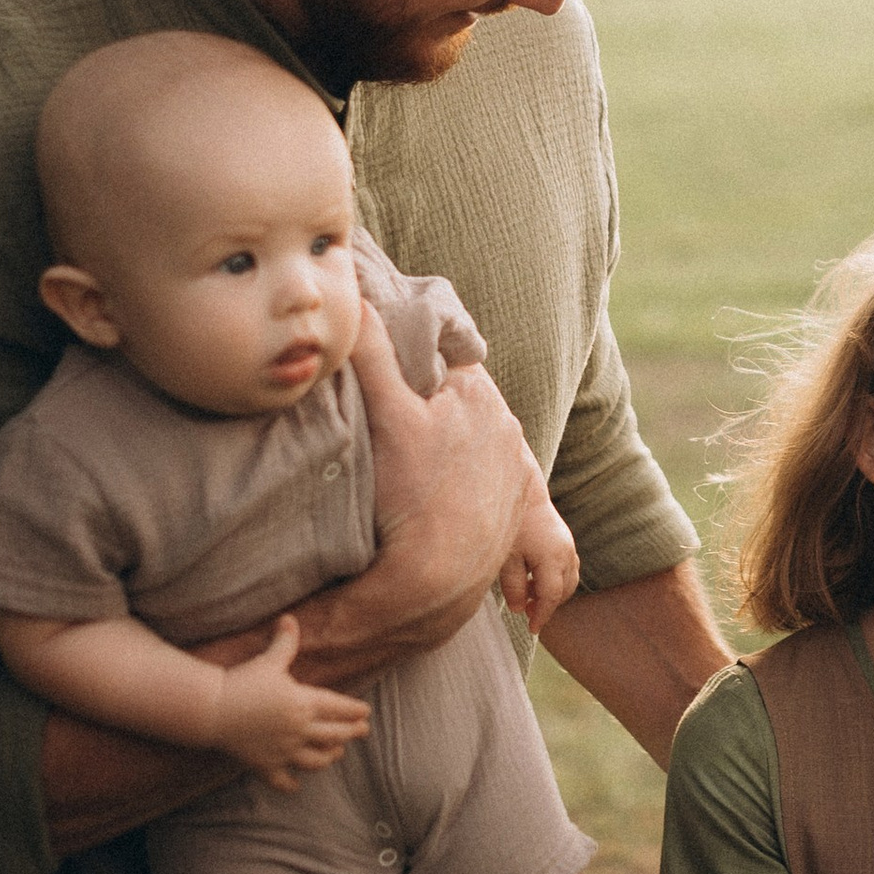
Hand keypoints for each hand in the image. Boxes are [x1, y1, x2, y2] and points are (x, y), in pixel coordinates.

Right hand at [213, 617, 372, 787]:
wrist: (213, 710)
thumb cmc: (243, 682)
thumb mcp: (268, 661)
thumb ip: (284, 643)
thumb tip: (289, 619)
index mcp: (304, 704)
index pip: (339, 709)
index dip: (354, 711)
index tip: (366, 712)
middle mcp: (299, 731)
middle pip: (334, 735)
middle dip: (351, 733)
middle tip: (362, 731)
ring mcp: (284, 751)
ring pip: (316, 761)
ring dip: (329, 757)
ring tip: (336, 754)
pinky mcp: (266, 766)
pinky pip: (283, 781)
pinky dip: (291, 785)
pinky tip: (296, 786)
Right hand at [320, 319, 537, 671]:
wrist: (439, 579)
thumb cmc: (413, 493)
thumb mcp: (385, 415)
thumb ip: (371, 352)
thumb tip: (359, 294)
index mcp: (478, 394)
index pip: (444, 359)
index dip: (413, 365)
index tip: (388, 378)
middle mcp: (506, 426)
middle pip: (459, 402)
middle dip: (430, 406)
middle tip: (392, 425)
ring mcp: (514, 470)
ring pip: (475, 442)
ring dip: (449, 447)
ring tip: (411, 466)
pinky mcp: (515, 510)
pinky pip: (487, 482)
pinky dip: (466, 484)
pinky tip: (438, 496)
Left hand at [500, 488, 579, 634]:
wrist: (520, 487)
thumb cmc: (511, 522)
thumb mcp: (506, 557)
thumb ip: (513, 585)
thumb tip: (518, 609)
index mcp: (552, 558)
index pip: (551, 596)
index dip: (541, 615)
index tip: (531, 629)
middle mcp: (566, 552)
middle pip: (564, 591)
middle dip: (548, 605)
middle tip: (527, 612)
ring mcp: (568, 545)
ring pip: (569, 580)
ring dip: (553, 592)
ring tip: (528, 595)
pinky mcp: (565, 539)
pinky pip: (568, 567)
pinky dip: (556, 579)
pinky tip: (535, 578)